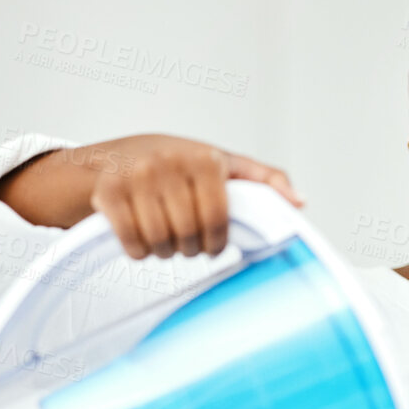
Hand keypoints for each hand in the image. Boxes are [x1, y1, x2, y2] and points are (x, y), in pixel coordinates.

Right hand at [0, 133, 303, 259]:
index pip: (218, 218)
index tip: (213, 245)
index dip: (216, 241)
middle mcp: (169, 162)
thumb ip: (263, 180)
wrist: (117, 155)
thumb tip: (300, 202)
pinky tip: (142, 242)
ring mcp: (136, 176)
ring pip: (160, 241)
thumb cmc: (178, 164)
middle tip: (187, 243)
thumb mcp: (223, 164)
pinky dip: (138, 252)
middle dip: (190, 248)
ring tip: (166, 242)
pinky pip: (130, 242)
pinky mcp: (108, 192)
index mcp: (204, 158)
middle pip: (189, 234)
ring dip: (164, 253)